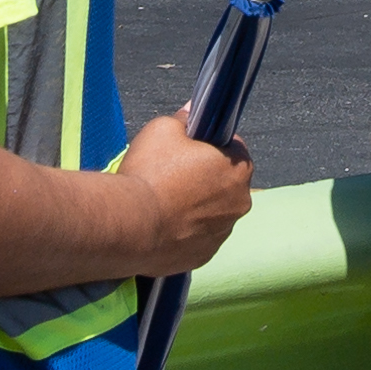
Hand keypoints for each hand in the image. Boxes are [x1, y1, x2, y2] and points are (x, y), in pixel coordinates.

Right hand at [115, 102, 251, 273]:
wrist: (130, 227)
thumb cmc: (151, 174)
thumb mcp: (163, 129)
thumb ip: (183, 119)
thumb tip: (192, 113)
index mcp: (238, 169)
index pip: (234, 147)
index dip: (211, 143)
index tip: (190, 147)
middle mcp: (240, 203)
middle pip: (226, 182)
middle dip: (206, 177)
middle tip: (173, 174)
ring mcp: (223, 233)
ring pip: (213, 212)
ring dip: (197, 206)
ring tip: (164, 203)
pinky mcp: (204, 256)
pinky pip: (199, 237)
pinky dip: (186, 231)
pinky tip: (162, 225)